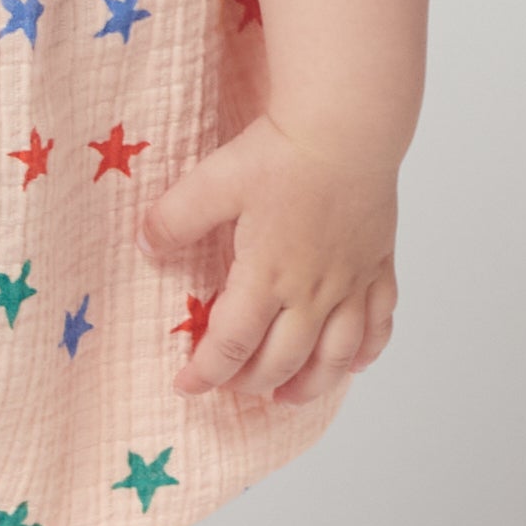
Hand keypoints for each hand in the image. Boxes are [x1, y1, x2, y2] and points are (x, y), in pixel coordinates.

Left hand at [136, 112, 398, 403]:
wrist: (350, 127)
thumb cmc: (284, 152)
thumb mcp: (213, 181)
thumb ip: (175, 218)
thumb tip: (146, 245)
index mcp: (266, 275)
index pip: (231, 344)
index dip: (206, 372)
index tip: (187, 385)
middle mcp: (312, 290)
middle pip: (283, 360)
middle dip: (253, 383)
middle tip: (232, 386)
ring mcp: (350, 282)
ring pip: (336, 355)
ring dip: (312, 385)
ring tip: (291, 398)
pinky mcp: (378, 265)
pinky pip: (379, 322)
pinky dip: (367, 351)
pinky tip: (355, 363)